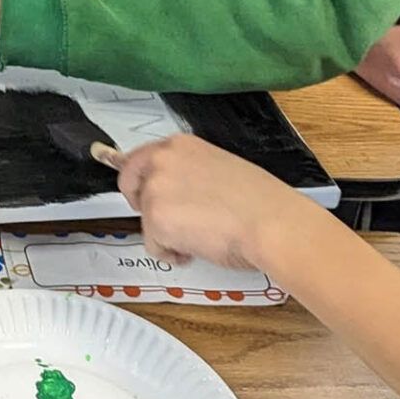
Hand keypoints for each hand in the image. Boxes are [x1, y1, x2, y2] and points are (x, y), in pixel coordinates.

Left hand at [106, 134, 320, 271]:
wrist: (270, 224)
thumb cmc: (259, 203)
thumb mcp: (220, 169)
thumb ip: (190, 174)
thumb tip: (180, 190)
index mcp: (180, 145)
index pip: (139, 159)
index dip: (141, 181)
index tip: (140, 193)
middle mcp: (162, 161)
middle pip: (129, 183)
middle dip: (143, 205)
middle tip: (169, 222)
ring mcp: (155, 189)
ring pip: (145, 218)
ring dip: (166, 233)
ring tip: (201, 237)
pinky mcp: (155, 219)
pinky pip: (153, 245)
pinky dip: (172, 254)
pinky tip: (198, 249)